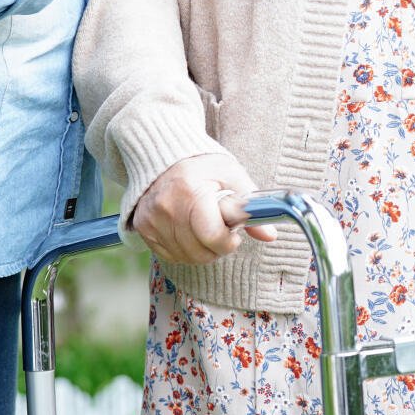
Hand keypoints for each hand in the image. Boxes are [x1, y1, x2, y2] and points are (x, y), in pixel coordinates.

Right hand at [131, 151, 278, 266]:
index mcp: (191, 192)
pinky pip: (170, 256)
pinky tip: (189, 232)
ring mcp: (151, 221)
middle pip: (200, 252)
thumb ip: (251, 206)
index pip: (212, 236)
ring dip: (201, 250)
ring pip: (185, 258)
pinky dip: (184, 250)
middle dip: (217, 247)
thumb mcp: (232, 177)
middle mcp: (167, 208)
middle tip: (221, 228)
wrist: (164, 156)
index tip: (234, 232)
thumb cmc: (203, 166)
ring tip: (205, 227)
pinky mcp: (143, 229)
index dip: (229, 241)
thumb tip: (271, 235)